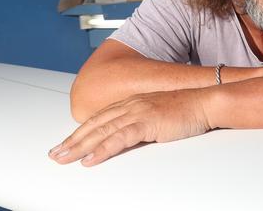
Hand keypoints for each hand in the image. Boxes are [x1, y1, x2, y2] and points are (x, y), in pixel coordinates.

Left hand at [48, 89, 209, 166]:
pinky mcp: (147, 122)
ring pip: (102, 131)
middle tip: (55, 154)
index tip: (67, 143)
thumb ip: (143, 125)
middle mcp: (131, 105)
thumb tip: (130, 140)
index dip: (82, 132)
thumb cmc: (188, 110)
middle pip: (95, 124)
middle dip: (73, 140)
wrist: (206, 103)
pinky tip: (90, 159)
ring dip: (80, 146)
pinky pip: (120, 138)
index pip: (101, 119)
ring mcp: (138, 112)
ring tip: (64, 158)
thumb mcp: (160, 117)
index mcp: (133, 103)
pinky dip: (103, 149)